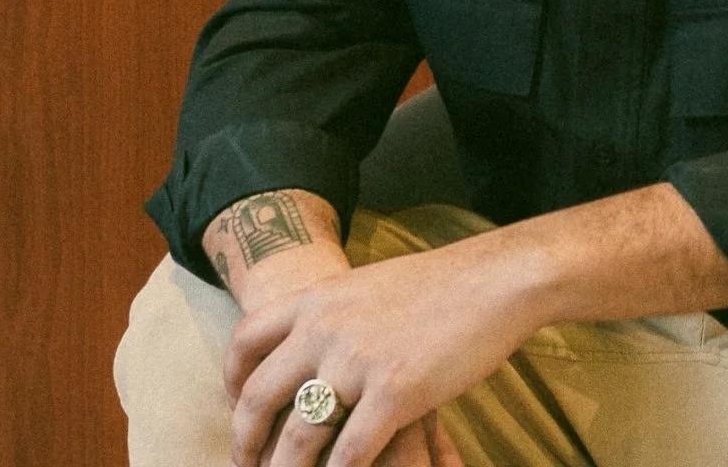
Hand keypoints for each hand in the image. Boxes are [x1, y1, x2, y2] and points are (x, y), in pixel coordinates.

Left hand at [224, 234, 538, 466]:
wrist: (496, 278)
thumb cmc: (443, 283)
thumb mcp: (373, 285)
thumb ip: (337, 313)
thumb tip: (313, 344)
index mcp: (320, 297)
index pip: (246, 338)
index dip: (231, 380)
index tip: (235, 407)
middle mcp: (326, 328)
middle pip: (259, 397)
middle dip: (246, 443)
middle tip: (249, 466)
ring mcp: (358, 361)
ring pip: (299, 437)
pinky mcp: (395, 391)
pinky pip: (350, 454)